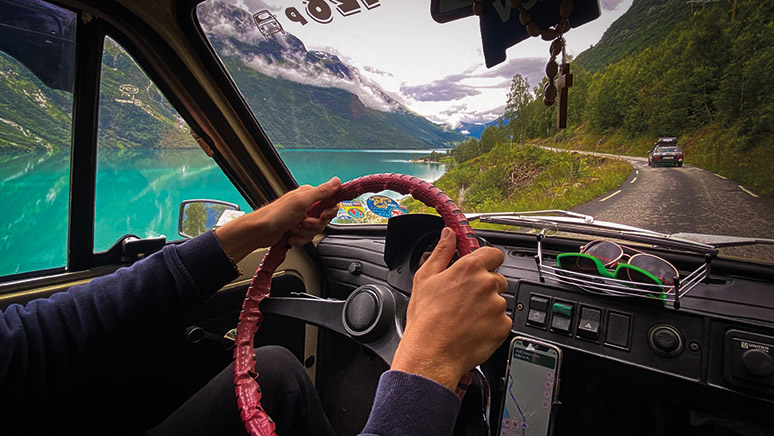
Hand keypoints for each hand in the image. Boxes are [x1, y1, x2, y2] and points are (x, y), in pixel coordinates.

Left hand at [215, 177, 340, 261]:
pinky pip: (307, 237)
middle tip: (304, 222)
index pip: (331, 201)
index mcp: (309, 195)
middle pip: (324, 218)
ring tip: (294, 228)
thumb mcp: (302, 201)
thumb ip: (322, 192)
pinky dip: (300, 239)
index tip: (323, 215)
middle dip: (315, 224)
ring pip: (316, 230)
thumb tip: (337, 181)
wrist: (260, 231)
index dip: (329, 211)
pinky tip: (291, 235)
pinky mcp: (298, 230)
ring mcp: (302, 218)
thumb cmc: (276, 214)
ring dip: (305, 232)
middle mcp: (307, 206)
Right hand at [390, 227, 510, 391]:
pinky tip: (473, 328)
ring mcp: (497, 306)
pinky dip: (491, 324)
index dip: (487, 260)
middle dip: (485, 286)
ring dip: (487, 306)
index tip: (481, 266)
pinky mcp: (503, 326)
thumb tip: (448, 234)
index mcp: (469, 269)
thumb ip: (441, 252)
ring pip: (498, 301)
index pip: (493, 253)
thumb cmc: (426, 319)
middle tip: (465, 299)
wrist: (431, 354)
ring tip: (466, 317)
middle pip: (496, 278)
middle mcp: (487, 284)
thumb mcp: (425, 278)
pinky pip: (502, 320)